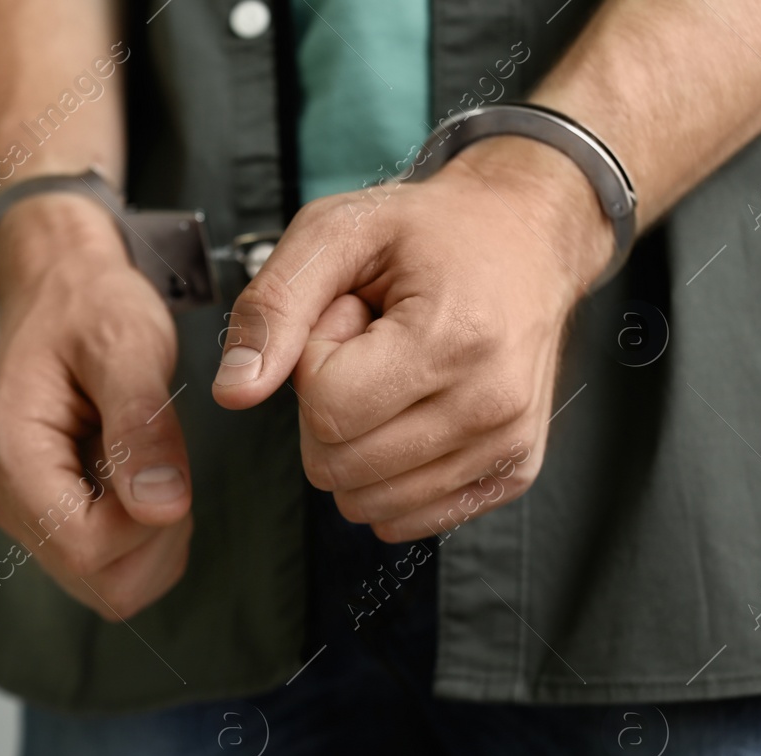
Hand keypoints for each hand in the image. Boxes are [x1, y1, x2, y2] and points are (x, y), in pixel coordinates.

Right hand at [0, 192, 192, 618]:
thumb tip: (160, 505)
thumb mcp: (128, 345)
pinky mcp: (44, 512)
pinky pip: (104, 563)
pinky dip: (138, 534)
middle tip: (163, 465)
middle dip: (154, 538)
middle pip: (97, 581)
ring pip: (105, 584)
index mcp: (11, 453)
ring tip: (147, 463)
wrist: (61, 283)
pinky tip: (135, 476)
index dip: (145, 526)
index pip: (84, 548)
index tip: (164, 469)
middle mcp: (4, 492)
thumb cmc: (87, 303)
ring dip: (150, 539)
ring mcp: (21, 508)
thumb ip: (143, 427)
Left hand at [212, 137, 613, 541]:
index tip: (348, 318)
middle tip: (370, 345)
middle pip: (337, 465)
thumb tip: (232, 393)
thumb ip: (272, 308)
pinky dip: (387, 474)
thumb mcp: (335, 233)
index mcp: (454, 339)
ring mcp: (508, 447)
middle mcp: (491, 404)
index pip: (326, 410)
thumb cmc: (429, 232)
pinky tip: (415, 408)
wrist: (527, 239)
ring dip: (358, 441)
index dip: (314, 365)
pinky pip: (403, 518)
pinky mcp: (512, 475)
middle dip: (329, 406)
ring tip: (393, 373)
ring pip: (365, 501)